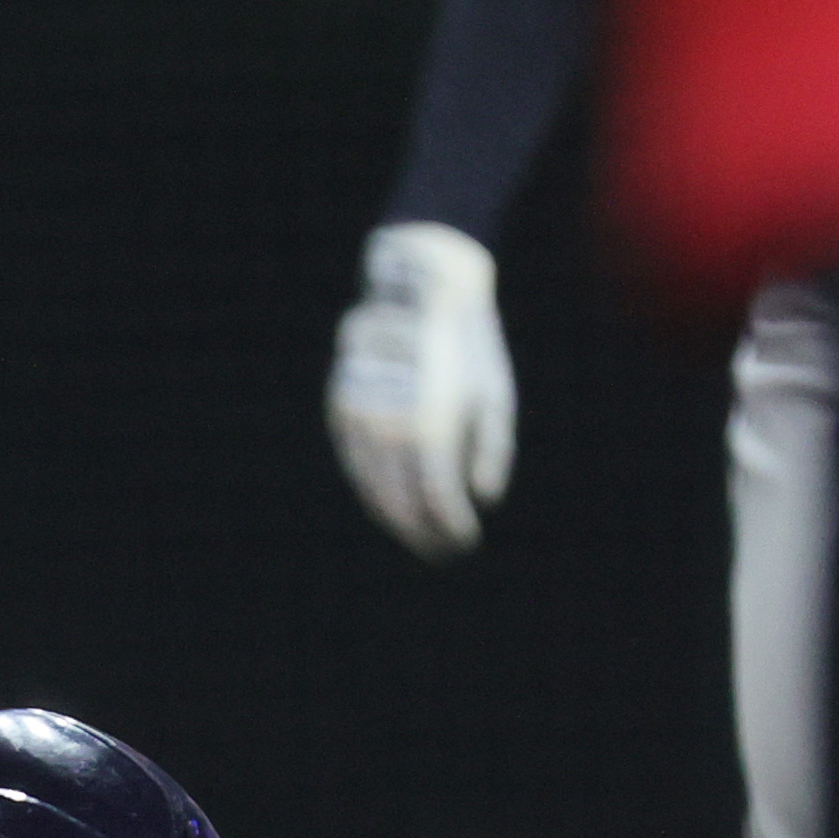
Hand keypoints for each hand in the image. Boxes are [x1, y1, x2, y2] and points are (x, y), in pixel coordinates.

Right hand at [326, 221, 515, 561]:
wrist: (423, 286)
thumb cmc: (471, 343)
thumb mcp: (496, 393)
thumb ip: (493, 450)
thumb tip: (482, 498)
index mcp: (434, 423)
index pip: (437, 500)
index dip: (450, 529)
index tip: (464, 543)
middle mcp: (390, 424)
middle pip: (400, 501)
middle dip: (421, 531)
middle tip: (439, 549)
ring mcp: (360, 418)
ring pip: (372, 486)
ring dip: (394, 516)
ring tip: (415, 532)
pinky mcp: (341, 408)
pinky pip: (355, 464)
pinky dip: (372, 488)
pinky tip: (390, 501)